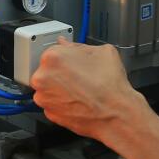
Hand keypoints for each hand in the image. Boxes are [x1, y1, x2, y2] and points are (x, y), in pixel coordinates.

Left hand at [29, 42, 150, 145]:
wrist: (115, 114)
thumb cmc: (110, 85)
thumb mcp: (102, 52)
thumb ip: (79, 46)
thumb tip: (69, 45)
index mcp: (52, 57)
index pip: (53, 50)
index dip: (67, 56)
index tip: (73, 61)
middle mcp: (42, 78)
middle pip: (48, 69)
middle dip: (61, 72)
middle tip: (79, 76)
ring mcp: (43, 97)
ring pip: (48, 87)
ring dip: (60, 87)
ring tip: (80, 89)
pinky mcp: (49, 113)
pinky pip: (53, 103)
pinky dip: (62, 102)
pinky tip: (77, 100)